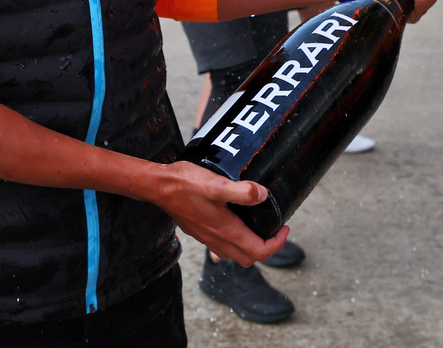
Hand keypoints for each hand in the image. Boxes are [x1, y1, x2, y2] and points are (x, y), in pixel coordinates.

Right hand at [155, 162, 289, 265]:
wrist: (158, 187)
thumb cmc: (185, 185)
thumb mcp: (216, 185)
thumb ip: (242, 191)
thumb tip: (263, 195)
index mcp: (227, 231)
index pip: (260, 251)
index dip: (278, 243)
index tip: (285, 227)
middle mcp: (218, 240)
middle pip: (250, 257)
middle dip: (267, 247)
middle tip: (274, 229)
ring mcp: (207, 238)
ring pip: (235, 254)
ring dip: (251, 245)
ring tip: (258, 225)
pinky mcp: (200, 232)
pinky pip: (222, 246)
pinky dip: (236, 240)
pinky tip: (236, 220)